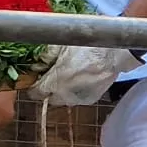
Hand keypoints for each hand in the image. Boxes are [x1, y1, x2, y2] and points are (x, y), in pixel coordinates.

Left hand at [26, 45, 144, 106]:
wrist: (113, 54)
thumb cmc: (87, 46)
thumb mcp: (62, 45)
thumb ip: (46, 56)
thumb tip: (36, 63)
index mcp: (56, 80)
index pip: (36, 93)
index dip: (33, 87)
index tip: (35, 81)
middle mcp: (65, 94)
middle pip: (49, 98)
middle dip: (48, 90)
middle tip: (52, 77)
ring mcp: (78, 99)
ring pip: (63, 100)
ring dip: (62, 92)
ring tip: (68, 77)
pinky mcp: (89, 100)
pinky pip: (76, 98)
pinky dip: (75, 92)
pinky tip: (80, 79)